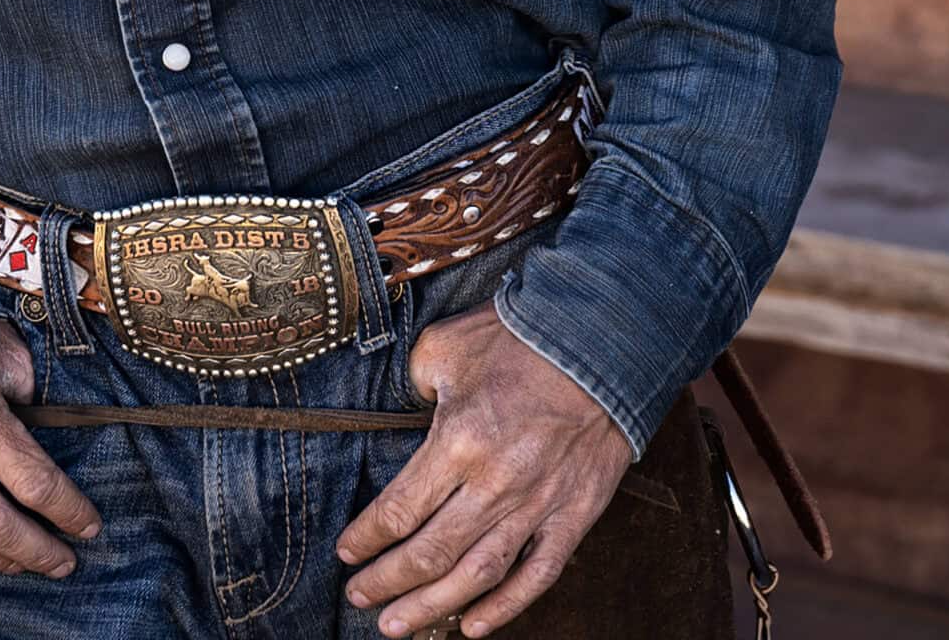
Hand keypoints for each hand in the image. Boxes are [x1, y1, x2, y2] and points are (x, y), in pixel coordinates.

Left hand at [336, 301, 631, 634]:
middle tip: (359, 598)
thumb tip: (406, 410)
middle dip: (387, 581)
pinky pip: (537, 576)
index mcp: (458, 441)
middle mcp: (494, 483)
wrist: (600, 341)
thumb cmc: (518, 337)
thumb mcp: (446, 345)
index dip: (367, 538)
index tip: (347, 552)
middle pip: (429, 552)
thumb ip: (414, 381)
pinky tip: (473, 627)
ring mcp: (537, 505)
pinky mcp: (573, 515)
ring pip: (475, 575)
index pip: (399, 509)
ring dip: (431, 607)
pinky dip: (505, 608)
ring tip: (397, 627)